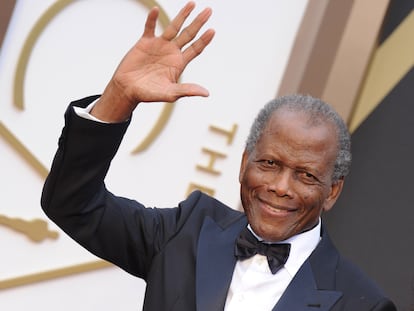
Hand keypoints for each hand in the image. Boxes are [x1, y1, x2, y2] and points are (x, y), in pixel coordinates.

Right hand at [92, 1, 214, 121]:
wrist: (127, 90)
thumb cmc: (148, 94)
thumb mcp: (170, 93)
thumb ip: (187, 91)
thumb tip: (206, 93)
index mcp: (179, 63)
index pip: (195, 49)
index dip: (203, 40)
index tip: (212, 31)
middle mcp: (171, 52)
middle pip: (188, 34)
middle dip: (198, 22)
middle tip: (209, 10)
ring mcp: (159, 45)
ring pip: (173, 27)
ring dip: (182, 15)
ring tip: (192, 3)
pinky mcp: (145, 43)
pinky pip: (149, 27)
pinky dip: (152, 19)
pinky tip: (156, 10)